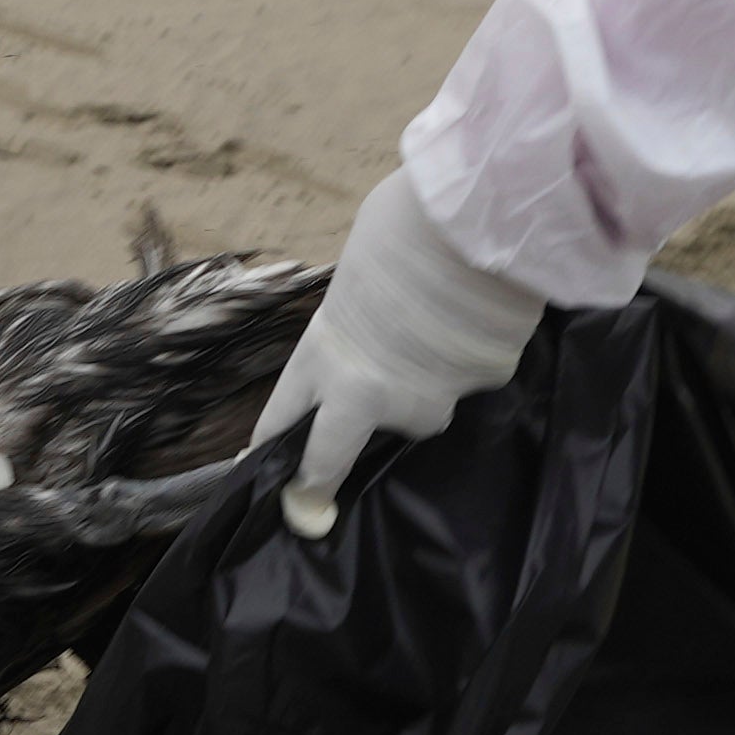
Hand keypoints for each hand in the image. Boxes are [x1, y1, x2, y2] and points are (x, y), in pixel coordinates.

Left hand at [258, 176, 554, 535]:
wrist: (472, 229)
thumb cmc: (399, 236)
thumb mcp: (349, 285)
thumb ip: (347, 329)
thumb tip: (363, 344)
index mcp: (321, 359)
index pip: (279, 421)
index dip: (267, 448)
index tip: (256, 467)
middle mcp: (367, 397)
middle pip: (331, 457)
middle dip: (318, 483)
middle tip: (313, 505)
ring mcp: (426, 403)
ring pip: (417, 411)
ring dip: (418, 388)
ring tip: (431, 339)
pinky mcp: (478, 392)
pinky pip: (467, 381)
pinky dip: (466, 364)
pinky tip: (470, 329)